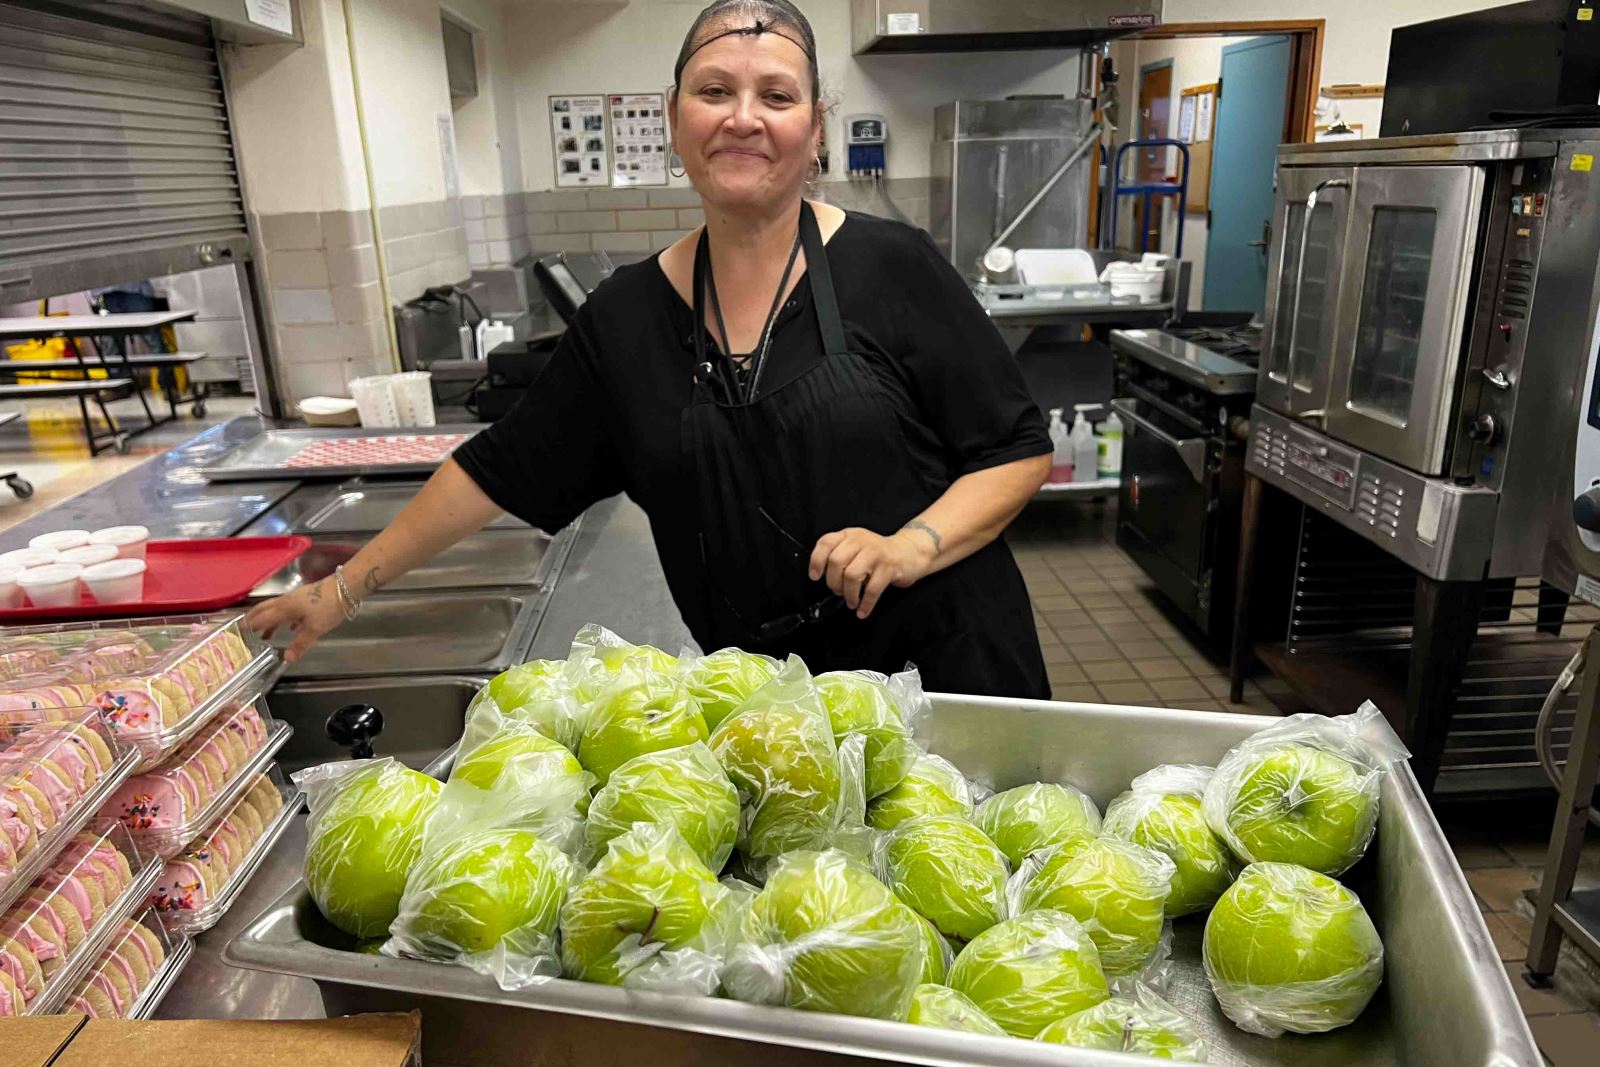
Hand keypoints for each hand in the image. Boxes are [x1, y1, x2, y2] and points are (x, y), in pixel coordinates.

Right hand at [244, 577, 348, 664]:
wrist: (346, 587)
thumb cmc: (328, 606)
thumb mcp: (315, 628)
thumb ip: (300, 643)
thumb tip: (287, 659)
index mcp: (285, 608)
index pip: (262, 617)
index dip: (250, 624)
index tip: (237, 630)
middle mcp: (287, 601)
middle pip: (265, 609)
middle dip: (254, 619)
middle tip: (244, 627)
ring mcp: (297, 598)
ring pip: (278, 610)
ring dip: (270, 621)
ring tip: (265, 634)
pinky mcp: (307, 598)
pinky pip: (290, 609)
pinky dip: (285, 619)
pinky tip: (292, 627)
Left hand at [808, 527, 935, 619]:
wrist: (909, 552)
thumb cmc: (878, 554)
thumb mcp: (857, 547)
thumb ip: (840, 554)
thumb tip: (821, 575)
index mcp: (850, 535)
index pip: (826, 543)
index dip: (817, 560)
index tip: (815, 576)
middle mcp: (861, 541)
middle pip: (836, 562)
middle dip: (833, 582)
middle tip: (838, 592)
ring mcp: (876, 553)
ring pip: (851, 576)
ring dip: (848, 594)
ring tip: (851, 601)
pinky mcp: (889, 567)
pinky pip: (872, 589)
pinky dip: (865, 604)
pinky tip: (863, 610)